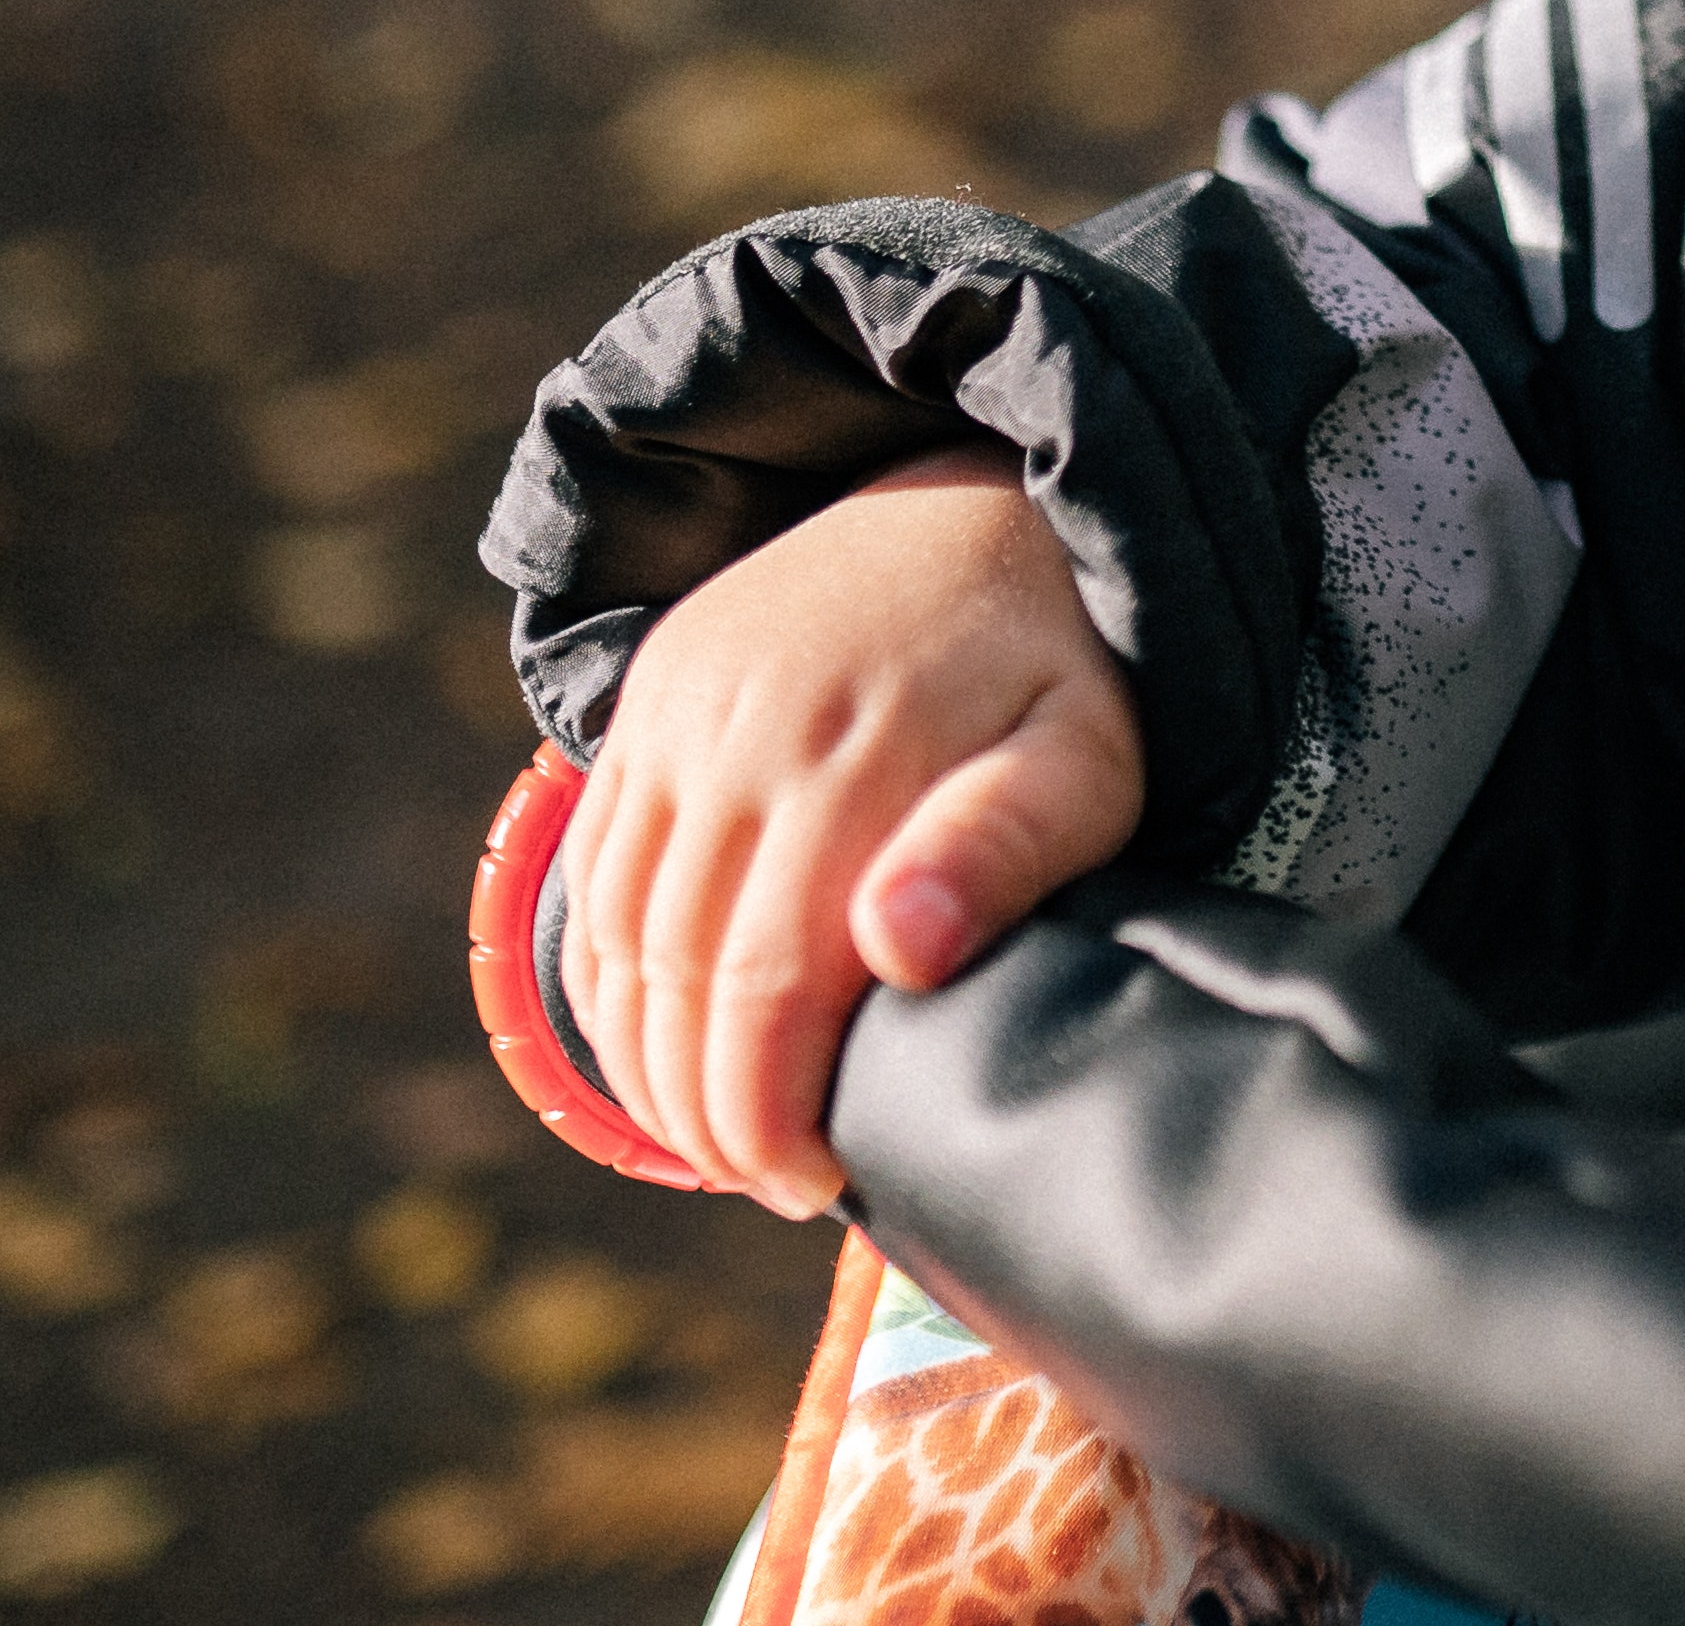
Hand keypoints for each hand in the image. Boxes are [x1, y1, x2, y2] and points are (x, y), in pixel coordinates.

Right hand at [555, 445, 1142, 1216]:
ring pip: (617, 935)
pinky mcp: (652, 695)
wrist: (989, 502)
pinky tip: (664, 1042)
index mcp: (854, 758)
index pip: (765, 988)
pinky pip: (595, 870)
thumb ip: (1003, 847)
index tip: (817, 1182)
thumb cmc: (1066, 667)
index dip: (770, 1114)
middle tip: (771, 1180)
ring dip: (646, 1059)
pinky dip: (611, 978)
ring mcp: (681, 709)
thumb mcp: (1089, 753)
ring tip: (718, 1134)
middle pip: (676, 979)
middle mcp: (740, 729)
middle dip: (707, 1112)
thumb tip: (895, 948)